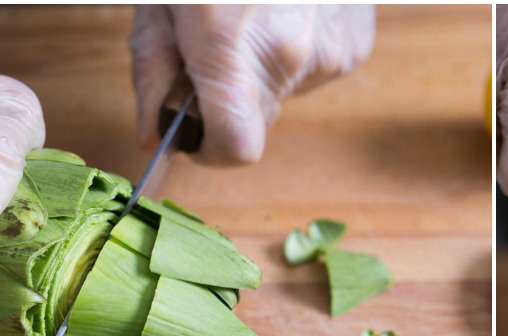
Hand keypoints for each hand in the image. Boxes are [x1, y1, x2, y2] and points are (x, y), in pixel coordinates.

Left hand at [130, 5, 374, 165]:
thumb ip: (152, 66)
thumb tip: (151, 128)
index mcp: (231, 43)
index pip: (235, 147)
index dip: (209, 148)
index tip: (194, 132)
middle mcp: (291, 54)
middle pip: (256, 120)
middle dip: (228, 96)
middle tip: (212, 43)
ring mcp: (331, 49)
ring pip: (284, 91)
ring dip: (262, 66)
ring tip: (252, 9)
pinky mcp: (356, 39)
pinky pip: (316, 67)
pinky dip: (296, 46)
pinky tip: (287, 5)